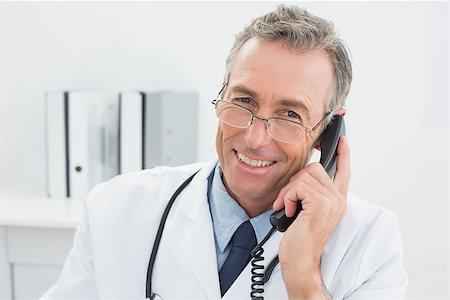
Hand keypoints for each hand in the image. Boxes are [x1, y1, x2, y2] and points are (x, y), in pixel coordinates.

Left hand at [272, 136, 350, 298]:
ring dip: (288, 192)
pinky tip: (288, 212)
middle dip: (294, 182)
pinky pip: (298, 187)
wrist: (301, 260)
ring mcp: (331, 201)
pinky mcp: (320, 204)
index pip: (344, 172)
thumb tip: (302, 178)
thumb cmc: (300, 239)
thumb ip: (311, 195)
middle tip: (286, 201)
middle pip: (314, 168)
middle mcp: (338, 199)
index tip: (343, 140)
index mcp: (337, 200)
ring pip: (304, 176)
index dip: (344, 154)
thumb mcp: (308, 212)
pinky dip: (286, 197)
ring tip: (286, 208)